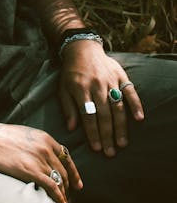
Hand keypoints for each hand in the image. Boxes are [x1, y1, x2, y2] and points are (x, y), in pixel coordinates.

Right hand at [0, 121, 82, 202]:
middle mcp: (46, 149)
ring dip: (63, 194)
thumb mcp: (23, 135)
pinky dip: (59, 198)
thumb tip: (39, 156)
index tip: (77, 184)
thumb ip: (35, 144)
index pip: (66, 157)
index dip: (74, 172)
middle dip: (68, 186)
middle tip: (68, 197)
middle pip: (64, 171)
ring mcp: (40, 160)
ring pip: (59, 181)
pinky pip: (52, 187)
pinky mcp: (31, 171)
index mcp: (45, 138)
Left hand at [59, 40, 143, 156]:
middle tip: (111, 152)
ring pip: (117, 107)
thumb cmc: (70, 73)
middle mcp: (96, 86)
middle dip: (107, 135)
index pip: (88, 116)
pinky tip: (139, 119)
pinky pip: (130, 92)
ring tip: (122, 143)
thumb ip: (67, 108)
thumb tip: (72, 129)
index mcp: (80, 90)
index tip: (96, 148)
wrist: (82, 50)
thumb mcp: (62, 89)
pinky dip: (136, 104)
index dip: (93, 133)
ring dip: (121, 126)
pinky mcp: (121, 76)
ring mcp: (110, 81)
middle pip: (104, 115)